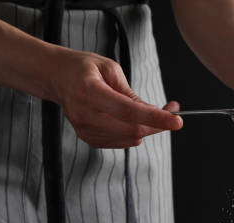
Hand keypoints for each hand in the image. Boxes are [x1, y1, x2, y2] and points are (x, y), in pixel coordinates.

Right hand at [48, 49, 182, 147]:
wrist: (55, 77)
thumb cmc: (82, 68)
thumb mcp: (110, 69)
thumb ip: (131, 93)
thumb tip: (153, 112)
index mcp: (90, 91)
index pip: (128, 111)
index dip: (156, 118)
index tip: (177, 121)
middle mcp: (85, 114)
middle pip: (132, 129)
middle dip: (158, 124)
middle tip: (172, 111)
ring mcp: (84, 129)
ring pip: (130, 138)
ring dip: (148, 128)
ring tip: (152, 112)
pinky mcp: (87, 137)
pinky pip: (121, 142)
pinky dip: (134, 133)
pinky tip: (133, 119)